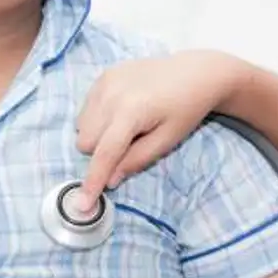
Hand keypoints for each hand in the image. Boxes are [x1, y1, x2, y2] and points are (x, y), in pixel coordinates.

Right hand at [74, 50, 246, 210]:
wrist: (197, 72)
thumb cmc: (186, 110)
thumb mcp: (167, 140)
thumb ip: (136, 160)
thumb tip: (111, 180)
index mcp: (132, 111)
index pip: (105, 153)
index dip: (93, 181)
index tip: (83, 205)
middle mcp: (112, 94)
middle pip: (85, 142)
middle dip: (100, 152)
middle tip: (128, 145)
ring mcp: (105, 82)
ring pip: (80, 127)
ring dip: (96, 136)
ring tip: (125, 127)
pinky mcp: (103, 76)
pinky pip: (85, 109)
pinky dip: (96, 118)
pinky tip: (120, 112)